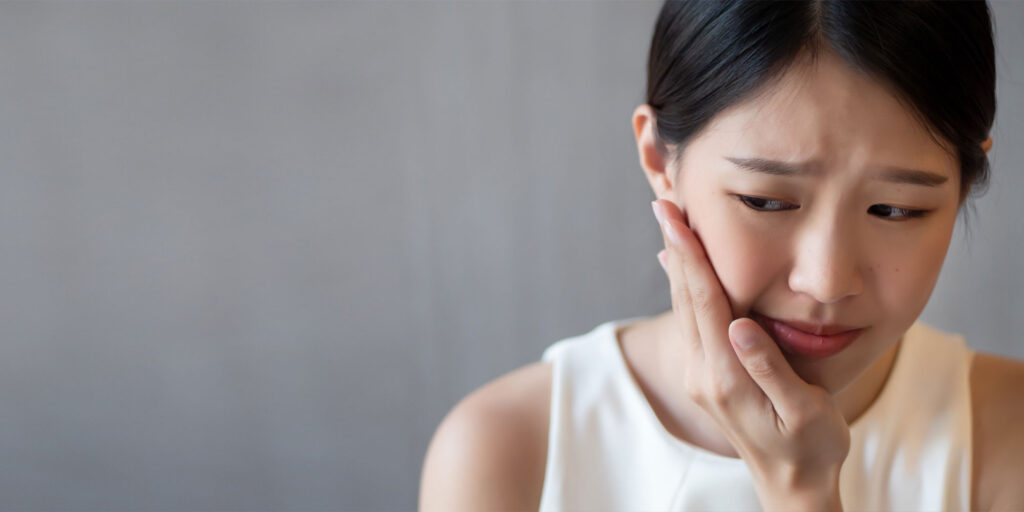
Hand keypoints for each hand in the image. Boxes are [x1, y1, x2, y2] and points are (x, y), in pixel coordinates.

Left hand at [651, 198, 848, 509]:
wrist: (791, 486)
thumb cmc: (810, 449)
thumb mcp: (805, 413)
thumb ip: (770, 370)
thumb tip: (739, 326)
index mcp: (727, 377)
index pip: (704, 303)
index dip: (689, 255)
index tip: (674, 218)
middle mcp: (704, 374)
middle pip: (685, 297)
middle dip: (675, 246)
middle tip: (664, 201)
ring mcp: (702, 376)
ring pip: (683, 307)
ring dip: (676, 262)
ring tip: (669, 221)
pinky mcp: (707, 376)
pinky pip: (690, 321)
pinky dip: (685, 286)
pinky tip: (680, 266)